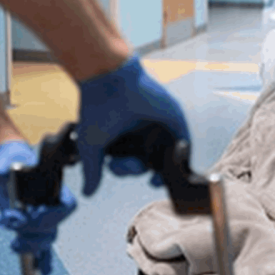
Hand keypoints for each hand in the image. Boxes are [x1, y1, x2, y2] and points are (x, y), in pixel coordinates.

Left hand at [0, 140, 76, 274]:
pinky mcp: (32, 226)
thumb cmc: (9, 160)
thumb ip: (1, 169)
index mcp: (52, 186)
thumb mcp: (3, 163)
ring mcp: (42, 217)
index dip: (50, 215)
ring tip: (14, 245)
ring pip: (47, 239)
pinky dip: (43, 258)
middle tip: (13, 227)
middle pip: (52, 227)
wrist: (7, 164)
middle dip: (32, 232)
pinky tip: (42, 269)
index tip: (30, 214)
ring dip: (31, 246)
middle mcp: (50, 204)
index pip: (64, 206)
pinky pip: (42, 245)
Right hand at [75, 57, 190, 195]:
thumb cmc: (96, 107)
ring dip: (161, 169)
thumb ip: (93, 170)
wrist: (108, 81)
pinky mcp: (173, 117)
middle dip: (138, 170)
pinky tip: (172, 165)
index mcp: (124, 135)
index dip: (126, 170)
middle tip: (132, 166)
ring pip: (165, 154)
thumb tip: (89, 193)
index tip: (120, 169)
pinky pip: (184, 140)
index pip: (129, 160)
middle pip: (147, 161)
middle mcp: (142, 130)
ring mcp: (159, 124)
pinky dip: (181, 155)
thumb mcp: (91, 145)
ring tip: (154, 178)